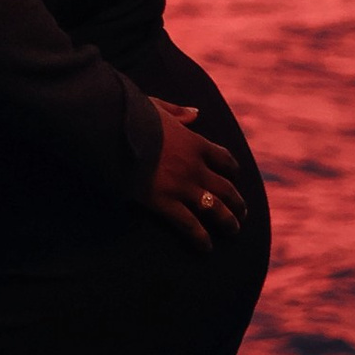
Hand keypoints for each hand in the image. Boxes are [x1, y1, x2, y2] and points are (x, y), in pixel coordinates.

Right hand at [143, 99, 245, 252]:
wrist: (112, 131)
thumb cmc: (130, 116)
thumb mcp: (156, 106)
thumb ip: (178, 111)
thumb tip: (196, 113)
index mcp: (194, 142)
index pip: (223, 158)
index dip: (232, 169)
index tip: (234, 176)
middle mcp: (194, 166)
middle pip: (226, 188)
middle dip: (237, 202)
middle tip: (242, 213)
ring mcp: (182, 186)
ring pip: (215, 208)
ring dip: (228, 221)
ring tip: (233, 230)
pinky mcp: (164, 202)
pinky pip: (189, 225)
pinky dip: (200, 238)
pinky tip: (206, 248)